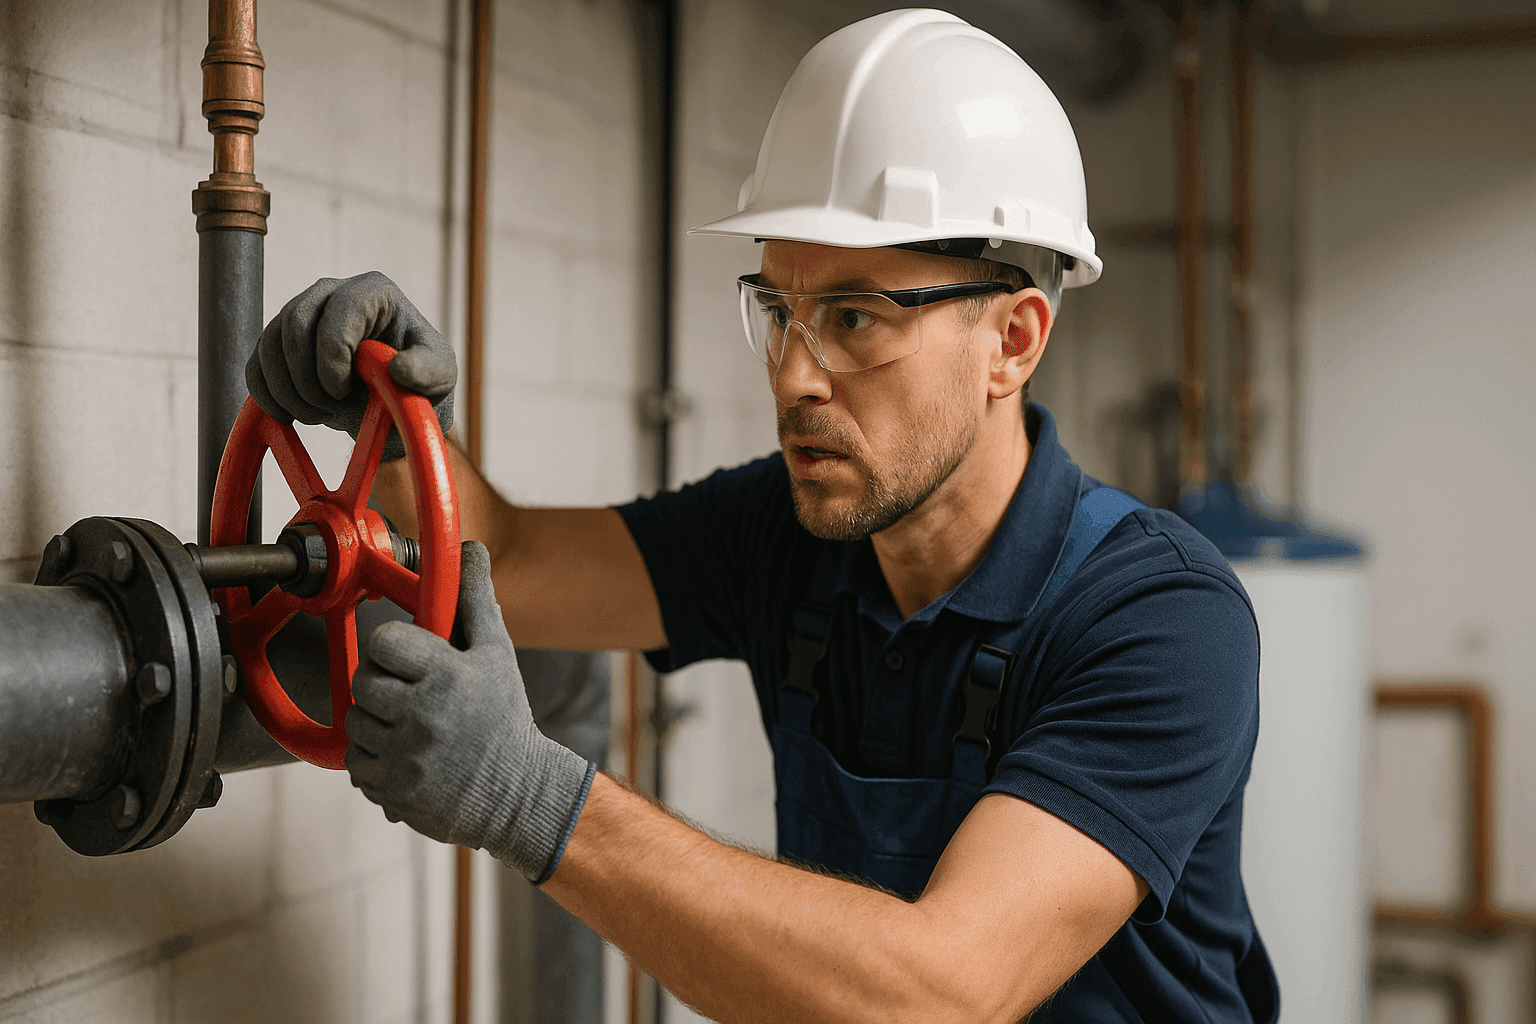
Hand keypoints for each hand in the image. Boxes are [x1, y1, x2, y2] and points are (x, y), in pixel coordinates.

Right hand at [246, 271, 456, 460]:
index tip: (342, 389)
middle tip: (329, 408)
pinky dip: (268, 395)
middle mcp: (332, 292)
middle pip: (297, 320)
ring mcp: (302, 314)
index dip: (334, 350)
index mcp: (375, 292)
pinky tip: (291, 415)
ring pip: (271, 342)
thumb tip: (398, 368)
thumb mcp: (440, 377)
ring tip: (319, 415)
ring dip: (288, 389)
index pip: (344, 306)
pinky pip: (256, 364)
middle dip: (307, 374)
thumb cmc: (421, 382)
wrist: (393, 403)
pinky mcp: (279, 342)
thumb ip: (428, 371)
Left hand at [345, 542, 594, 880]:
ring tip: (411, 724)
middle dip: (383, 684)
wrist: (516, 793)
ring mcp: (404, 758)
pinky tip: (405, 754)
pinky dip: (374, 760)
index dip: (392, 647)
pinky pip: (357, 765)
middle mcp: (422, 716)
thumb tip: (470, 550)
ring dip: (376, 723)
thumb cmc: (504, 718)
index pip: (382, 643)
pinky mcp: (392, 790)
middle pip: (363, 683)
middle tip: (410, 692)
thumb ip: (475, 600)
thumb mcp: (497, 654)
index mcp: (446, 676)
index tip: (409, 658)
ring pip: (356, 725)